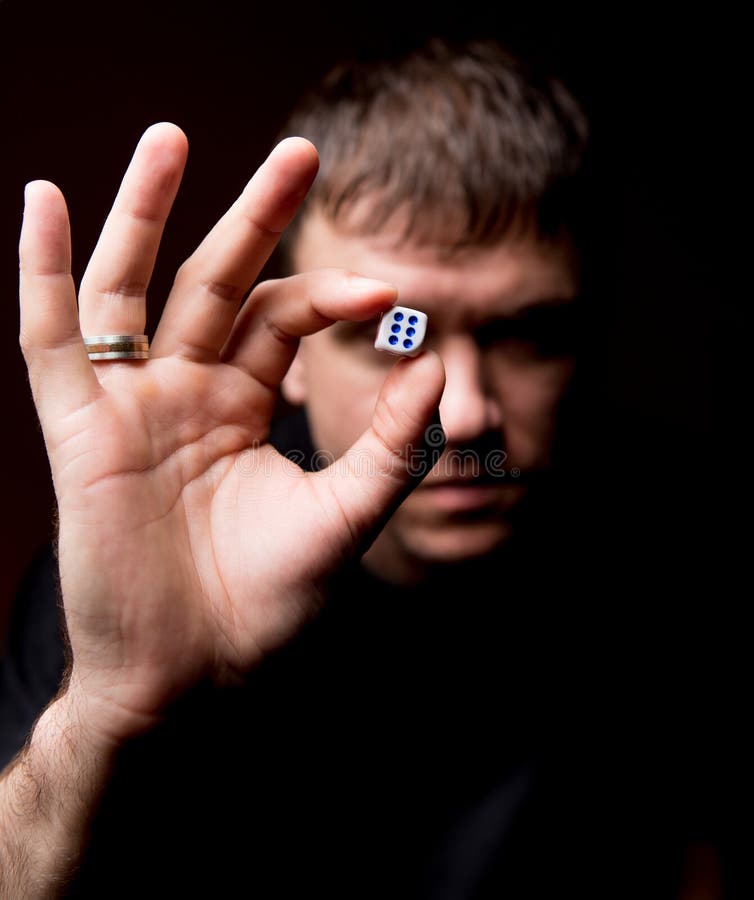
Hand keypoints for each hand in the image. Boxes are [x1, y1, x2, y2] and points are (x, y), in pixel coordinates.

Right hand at [19, 123, 444, 742]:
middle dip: (255, 215)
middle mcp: (186, 392)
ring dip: (148, 213)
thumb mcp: (345, 518)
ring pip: (132, 288)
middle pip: (217, 281)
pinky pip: (52, 339)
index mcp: (243, 406)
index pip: (282, 320)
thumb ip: (391, 447)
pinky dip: (44, 271)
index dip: (330, 294)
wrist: (196, 674)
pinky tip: (46, 200)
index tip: (389, 289)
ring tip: (172, 136)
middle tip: (301, 151)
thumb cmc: (267, 605)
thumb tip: (436, 366)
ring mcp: (131, 405)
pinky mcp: (80, 432)